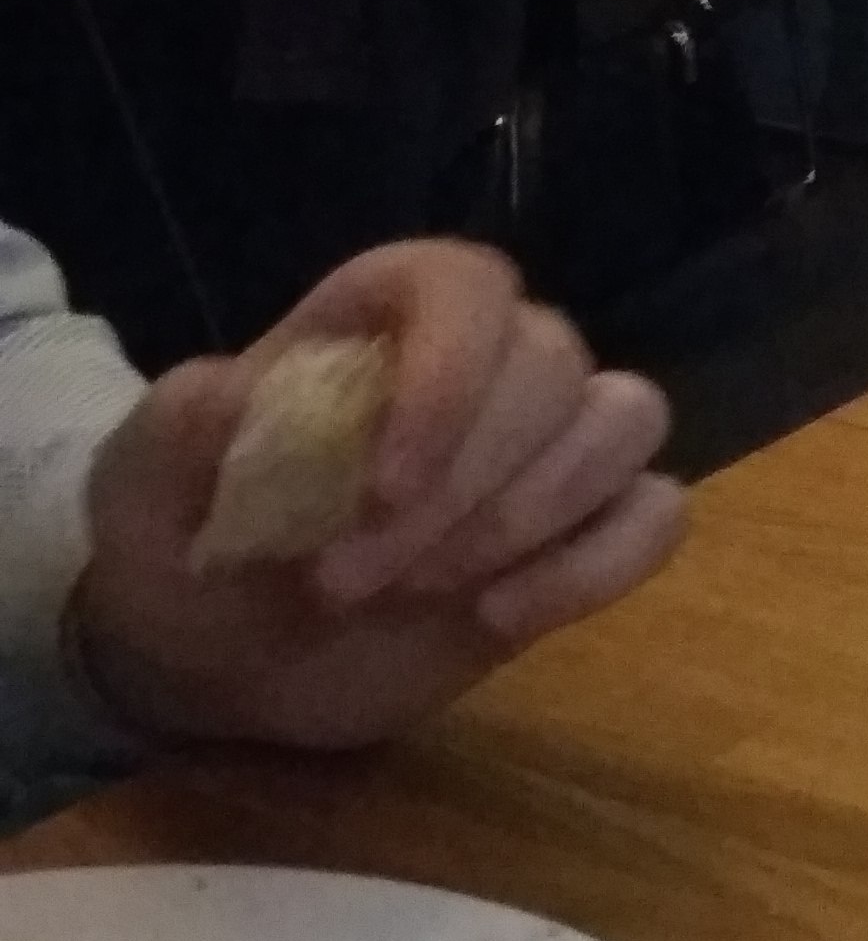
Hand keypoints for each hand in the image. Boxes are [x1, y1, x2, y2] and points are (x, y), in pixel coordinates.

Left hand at [71, 245, 685, 755]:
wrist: (214, 654)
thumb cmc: (182, 538)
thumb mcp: (139, 480)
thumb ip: (185, 423)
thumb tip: (251, 394)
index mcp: (387, 317)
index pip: (468, 286)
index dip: (450, 370)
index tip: (384, 487)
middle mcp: (487, 363)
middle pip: (554, 362)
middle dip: (466, 484)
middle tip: (346, 582)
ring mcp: (545, 451)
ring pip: (627, 419)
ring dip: (541, 512)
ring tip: (432, 595)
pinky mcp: (579, 536)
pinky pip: (655, 514)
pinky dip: (602, 565)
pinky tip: (502, 617)